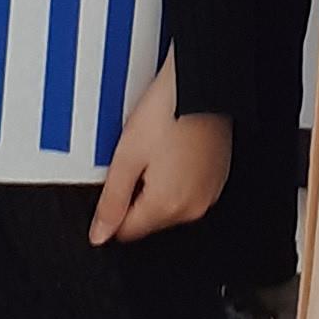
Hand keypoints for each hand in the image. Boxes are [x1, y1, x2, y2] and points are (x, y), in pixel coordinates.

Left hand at [90, 52, 229, 243]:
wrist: (202, 84)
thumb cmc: (168, 112)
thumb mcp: (127, 155)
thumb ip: (111, 201)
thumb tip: (99, 234)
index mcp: (168, 205)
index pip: (127, 231)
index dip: (113, 208)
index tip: (115, 179)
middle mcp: (193, 206)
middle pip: (150, 219)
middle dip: (136, 195)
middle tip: (135, 156)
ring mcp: (209, 192)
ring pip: (170, 204)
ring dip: (157, 185)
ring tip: (155, 147)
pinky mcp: (218, 176)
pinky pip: (189, 188)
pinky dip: (177, 175)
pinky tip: (172, 146)